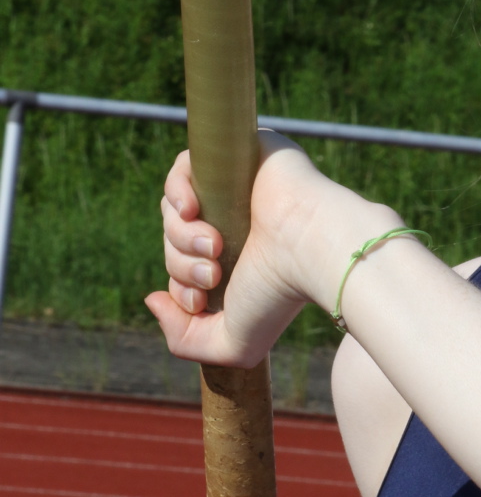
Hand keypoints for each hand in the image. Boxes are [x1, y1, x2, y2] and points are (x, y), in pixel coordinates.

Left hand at [146, 130, 377, 366]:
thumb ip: (184, 339)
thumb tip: (152, 300)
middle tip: (213, 274)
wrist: (311, 248)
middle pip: (177, 239)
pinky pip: (184, 166)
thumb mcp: (232, 342)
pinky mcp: (237, 154)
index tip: (199, 300)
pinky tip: (191, 209)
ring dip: (182, 235)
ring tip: (214, 246)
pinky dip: (177, 191)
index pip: (183, 265)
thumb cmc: (280, 294)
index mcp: (236, 258)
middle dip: (182, 263)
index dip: (179, 284)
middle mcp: (235, 222)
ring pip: (177, 209)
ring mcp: (235, 188)